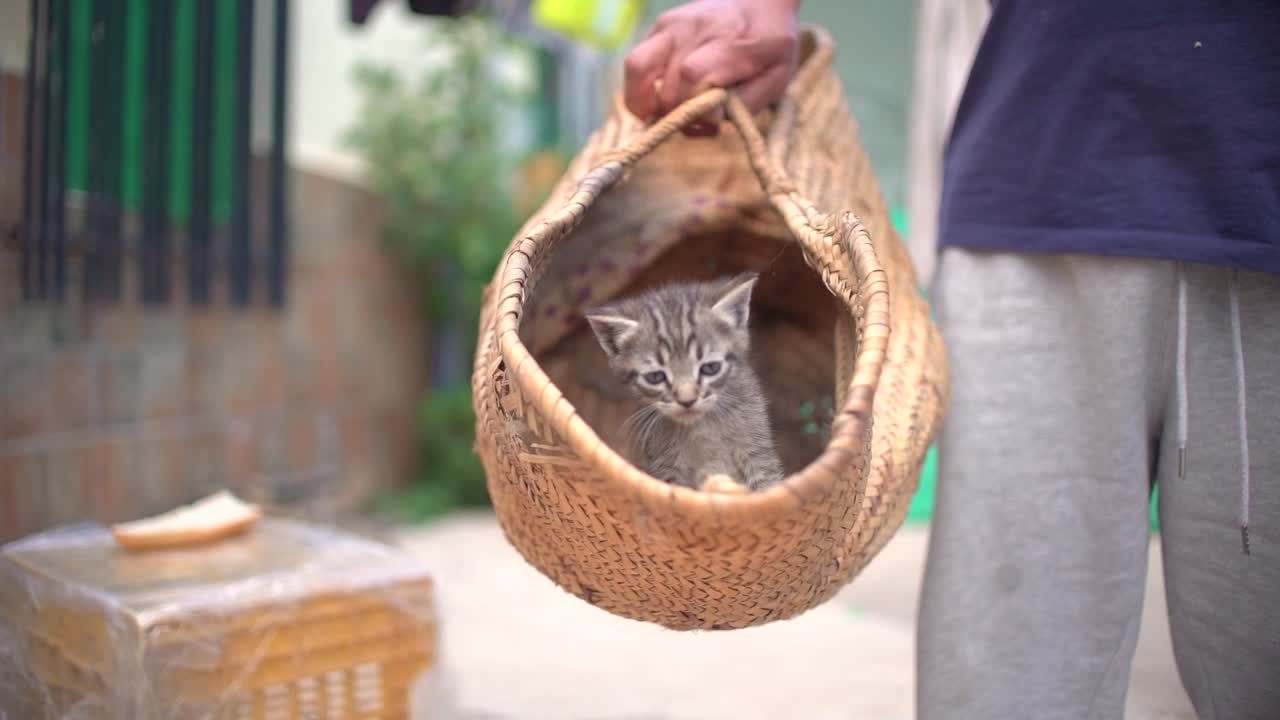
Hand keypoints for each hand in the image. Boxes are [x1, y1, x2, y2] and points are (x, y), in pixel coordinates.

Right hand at [623, 0, 801, 133]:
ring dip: (642, 102)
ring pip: (638, 67)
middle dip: (676, 115)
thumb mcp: (776, 79)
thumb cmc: (771, 47)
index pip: (694, 78)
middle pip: (668, 84)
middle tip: (691, 123)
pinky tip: (660, 96)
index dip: (697, 112)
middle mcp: (697, 29)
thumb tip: (707, 122)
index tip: (712, 125)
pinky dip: (641, 87)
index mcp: (731, 43)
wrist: (761, 1)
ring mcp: (673, 25)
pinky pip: (637, 61)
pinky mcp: (660, 26)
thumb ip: (745, 104)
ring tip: (656, 116)